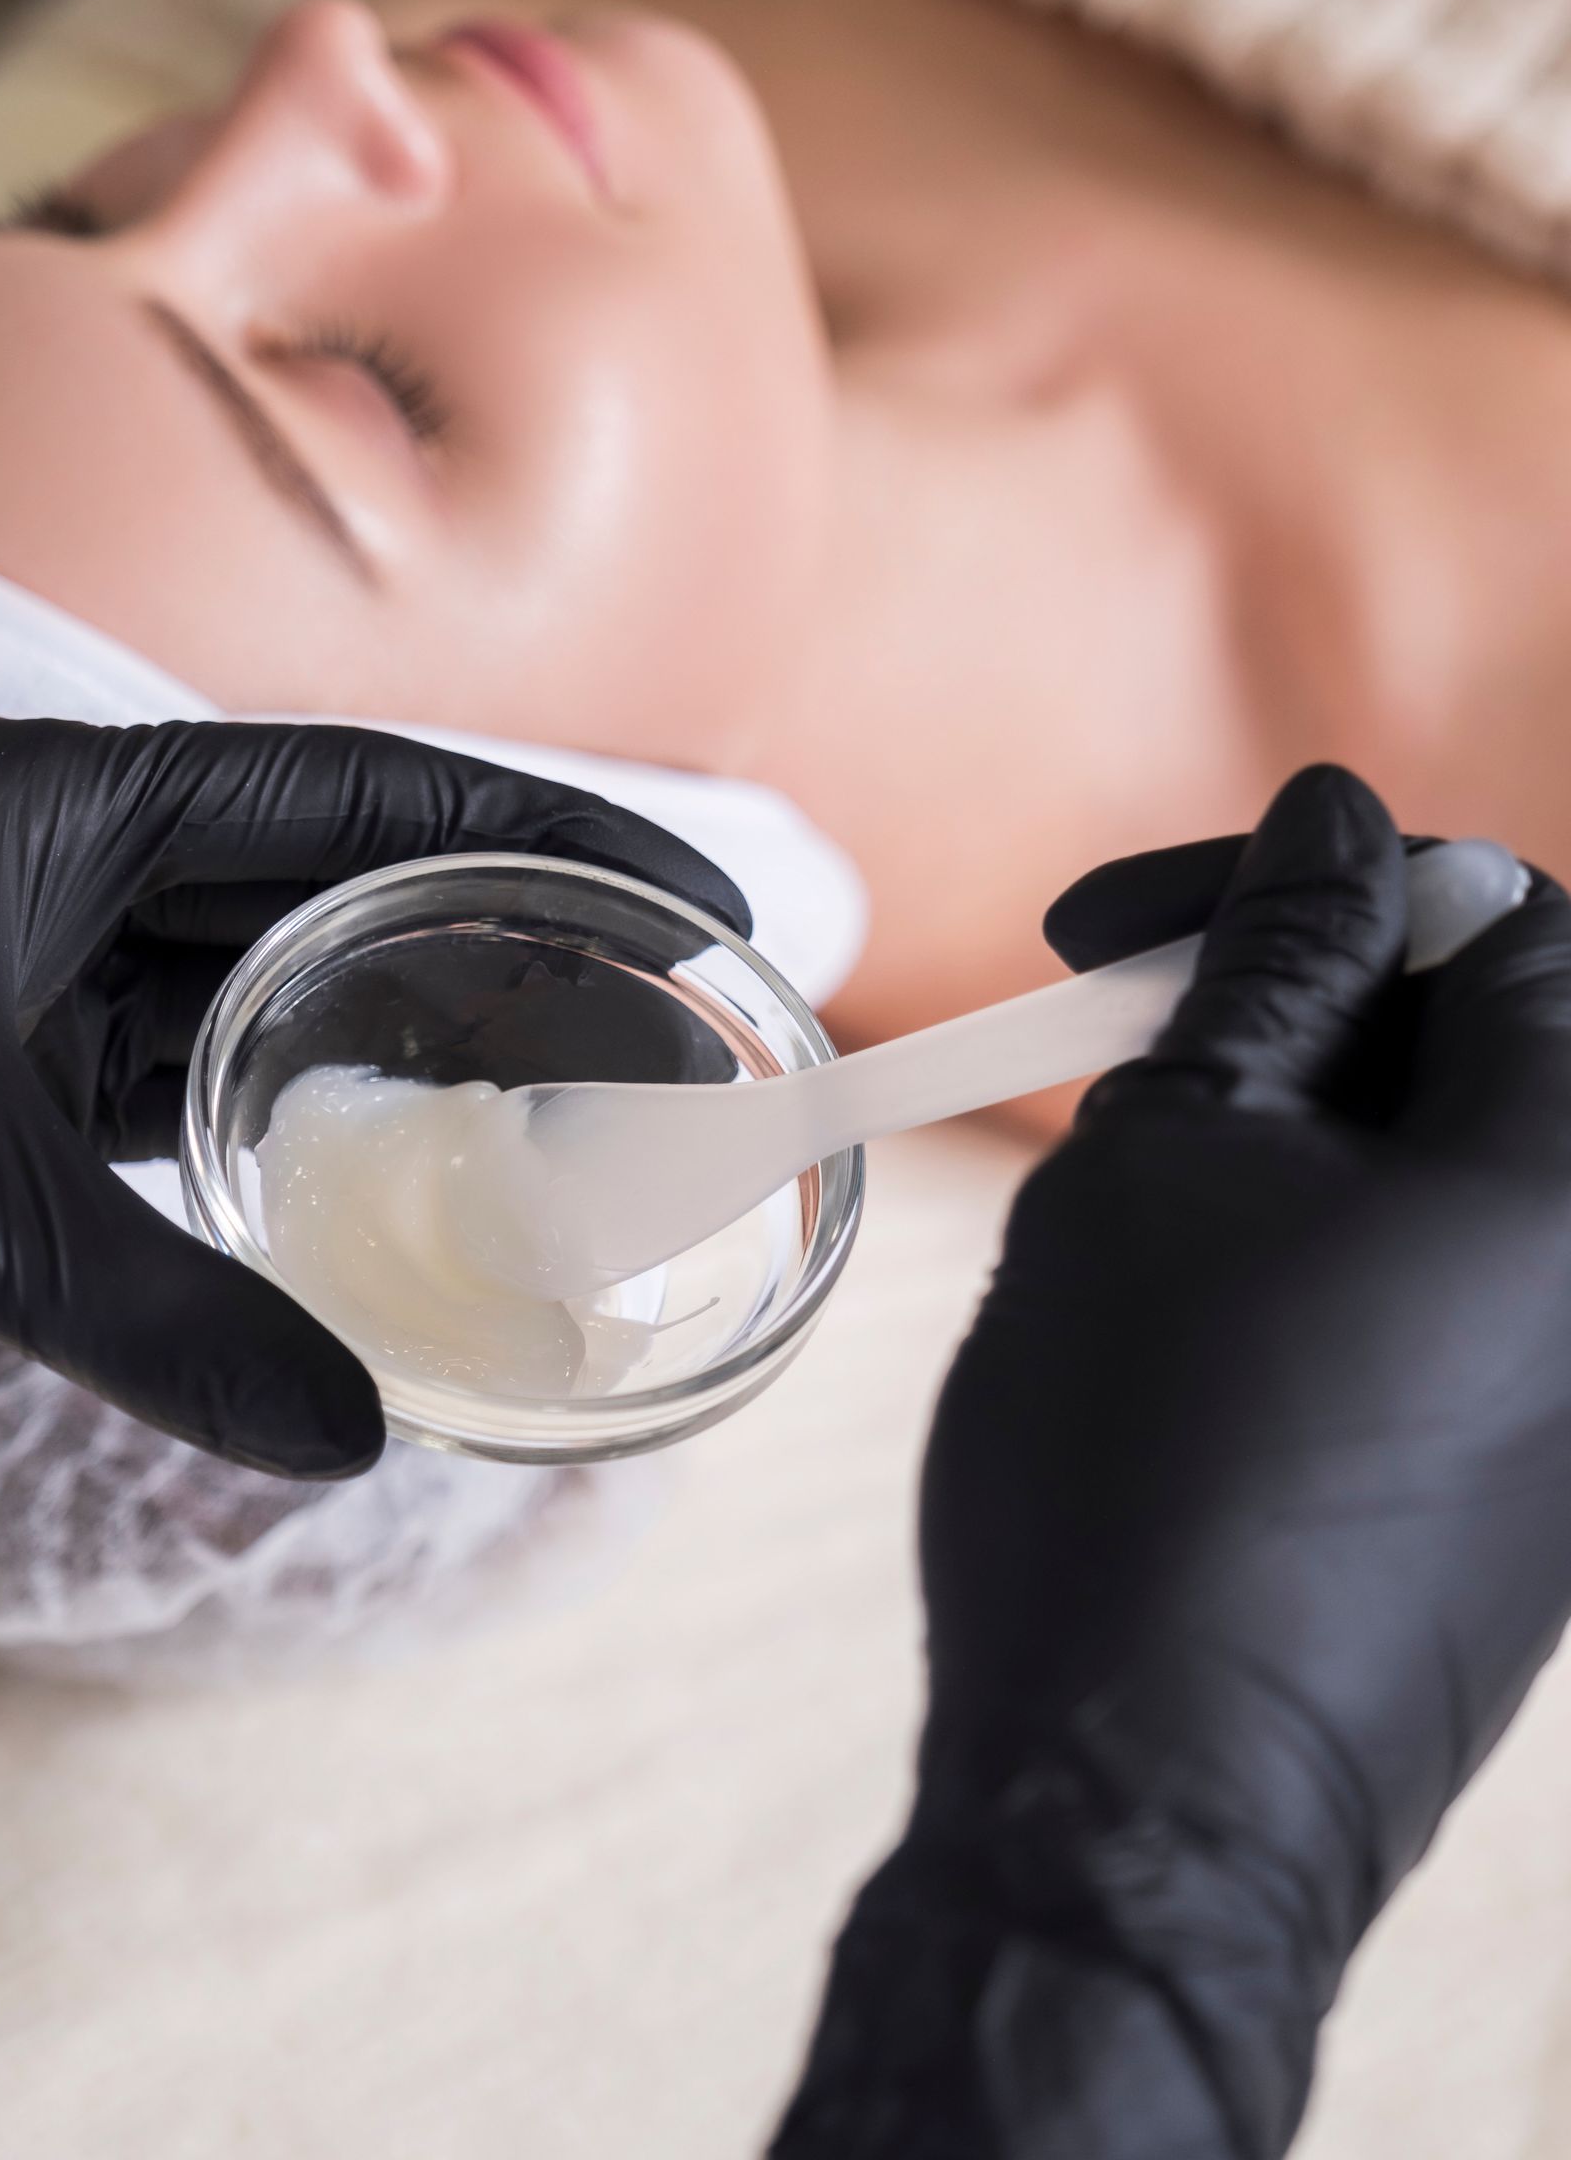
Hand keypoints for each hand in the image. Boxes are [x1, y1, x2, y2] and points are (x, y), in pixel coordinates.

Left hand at [0, 714, 747, 1478]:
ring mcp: (4, 968)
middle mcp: (50, 859)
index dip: (527, 824)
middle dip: (480, 942)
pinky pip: (157, 1092)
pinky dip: (262, 1134)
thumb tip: (355, 1435)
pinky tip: (362, 1183)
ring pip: (247, 992)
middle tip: (647, 1017)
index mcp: (57, 800)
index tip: (675, 881)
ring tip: (546, 1101)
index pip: (351, 791)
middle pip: (321, 883)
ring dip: (382, 1041)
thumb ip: (154, 1309)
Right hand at [776, 767, 1570, 2158]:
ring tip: (1136, 1171)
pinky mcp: (1541, 1495)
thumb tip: (1333, 828)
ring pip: (1464, 1168)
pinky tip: (1198, 1289)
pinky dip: (1341, 1235)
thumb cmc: (1146, 1457)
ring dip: (1308, 1118)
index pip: (1500, 915)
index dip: (1296, 884)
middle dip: (1302, 998)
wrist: (1148, 1806)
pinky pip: (1463, 1291)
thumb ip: (1276, 967)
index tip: (1106, 928)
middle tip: (1114, 1030)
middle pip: (1499, 1040)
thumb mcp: (1175, 1155)